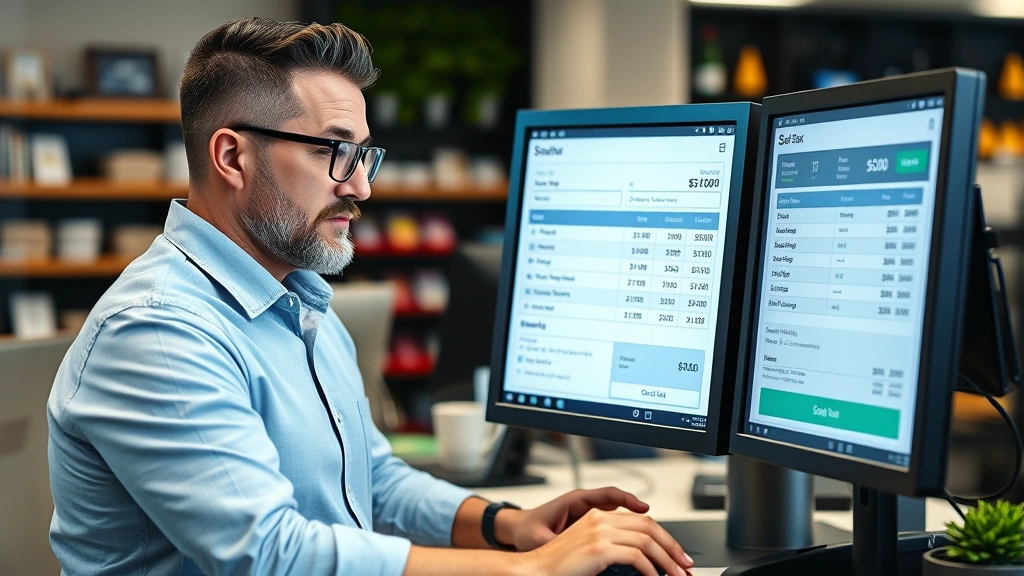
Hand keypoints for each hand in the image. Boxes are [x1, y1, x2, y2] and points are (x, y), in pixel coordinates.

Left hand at [499, 487, 649, 551]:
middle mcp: (587, 506)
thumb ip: (555, 541)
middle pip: (624, 507)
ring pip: (624, 518)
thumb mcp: (540, 537)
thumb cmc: (528, 530)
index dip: (628, 500)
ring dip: (643, 529)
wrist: (520, 530)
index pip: (608, 494)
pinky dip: (632, 536)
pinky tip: (644, 551)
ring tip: (661, 545)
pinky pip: (619, 527)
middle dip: (645, 519)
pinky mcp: (593, 526)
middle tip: (662, 533)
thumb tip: (569, 551)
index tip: (644, 508)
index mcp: (576, 500)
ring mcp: (592, 515)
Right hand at [519, 508, 692, 575]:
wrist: (535, 570)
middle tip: (685, 565)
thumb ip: (614, 549)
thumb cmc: (560, 566)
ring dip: (667, 561)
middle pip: (650, 527)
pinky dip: (651, 570)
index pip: (643, 521)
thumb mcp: (592, 552)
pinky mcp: (599, 548)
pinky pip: (636, 557)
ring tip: (676, 575)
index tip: (677, 555)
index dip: (665, 538)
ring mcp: (600, 532)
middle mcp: (601, 519)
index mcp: (599, 516)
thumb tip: (644, 561)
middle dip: (672, 548)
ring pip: (647, 541)